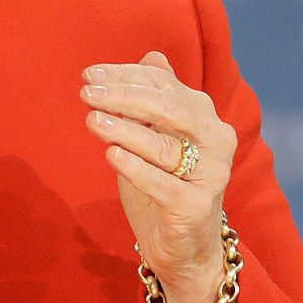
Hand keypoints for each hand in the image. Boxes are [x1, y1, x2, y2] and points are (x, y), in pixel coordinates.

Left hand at [78, 51, 237, 302]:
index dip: (125, 76)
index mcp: (204, 116)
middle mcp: (216, 140)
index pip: (163, 86)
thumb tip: (151, 56)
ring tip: (92, 119)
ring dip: (125, 129)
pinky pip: (164, 184)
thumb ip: (153, 98)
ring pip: (164, 147)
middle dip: (123, 97)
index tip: (89, 74)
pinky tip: (111, 154)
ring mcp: (211, 175)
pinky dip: (136, 168)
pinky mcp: (197, 208)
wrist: (183, 246)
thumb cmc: (162, 182)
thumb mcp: (154, 136)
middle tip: (86, 93)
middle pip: (167, 109)